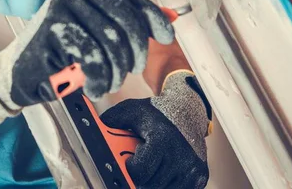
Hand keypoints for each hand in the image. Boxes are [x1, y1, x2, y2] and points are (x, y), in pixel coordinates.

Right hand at [0, 0, 174, 146]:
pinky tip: (95, 87)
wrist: (16, 76)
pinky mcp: (50, 32)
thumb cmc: (57, 59)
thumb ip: (123, 28)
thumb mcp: (93, 40)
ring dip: (116, 70)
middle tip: (132, 71)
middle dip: (135, 50)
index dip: (151, 16)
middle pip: (122, 19)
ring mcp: (59, 11)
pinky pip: (91, 56)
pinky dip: (99, 77)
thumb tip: (169, 18)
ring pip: (109, 39)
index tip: (166, 36)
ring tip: (109, 84)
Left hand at [100, 71, 211, 188]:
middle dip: (139, 179)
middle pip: (150, 185)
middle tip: (136, 167)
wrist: (188, 111)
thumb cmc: (156, 112)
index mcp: (162, 140)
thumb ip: (111, 121)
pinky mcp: (200, 177)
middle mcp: (181, 156)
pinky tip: (162, 172)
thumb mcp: (131, 110)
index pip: (139, 172)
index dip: (129, 170)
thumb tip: (90, 130)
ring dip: (153, 182)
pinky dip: (166, 185)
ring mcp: (192, 169)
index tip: (127, 163)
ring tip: (150, 168)